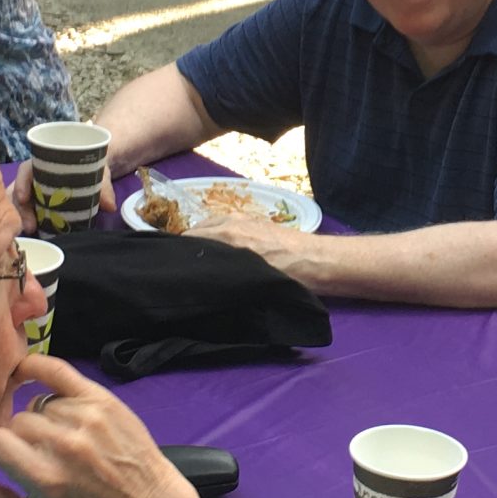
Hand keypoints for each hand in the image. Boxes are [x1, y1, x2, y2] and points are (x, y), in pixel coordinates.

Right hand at [0, 354, 190, 497]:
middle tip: (40, 452)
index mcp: (44, 479)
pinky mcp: (100, 399)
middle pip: (16, 421)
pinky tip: (28, 373)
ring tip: (59, 436)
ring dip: (41, 416)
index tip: (12, 461)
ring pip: (36, 402)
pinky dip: (37, 369)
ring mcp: (84, 419)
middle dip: (21, 436)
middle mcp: (64, 446)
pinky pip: (56, 370)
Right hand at [5, 158, 117, 231]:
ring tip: (32, 231)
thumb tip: (110, 206)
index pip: (25, 170)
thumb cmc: (91, 168)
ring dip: (21, 218)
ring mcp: (34, 192)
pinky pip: (25, 213)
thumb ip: (103, 187)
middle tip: (31, 226)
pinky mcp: (37, 206)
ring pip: (18, 204)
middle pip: (18, 191)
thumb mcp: (99, 172)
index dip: (21, 183)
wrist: (94, 173)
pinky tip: (32, 234)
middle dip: (21, 209)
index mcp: (44, 164)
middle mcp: (35, 178)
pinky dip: (26, 223)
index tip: (24, 198)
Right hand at [185, 212, 309, 269]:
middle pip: (196, 232)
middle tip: (189, 268)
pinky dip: (217, 235)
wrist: (318, 262)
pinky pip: (224, 225)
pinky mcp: (253, 221)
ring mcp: (242, 219)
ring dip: (203, 240)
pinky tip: (223, 251)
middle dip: (189, 247)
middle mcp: (231, 222)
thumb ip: (221, 271)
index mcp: (227, 234)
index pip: (188, 239)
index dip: (180, 256)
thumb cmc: (288, 274)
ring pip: (209, 228)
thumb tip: (198, 276)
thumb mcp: (249, 278)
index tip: (178, 270)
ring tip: (204, 261)